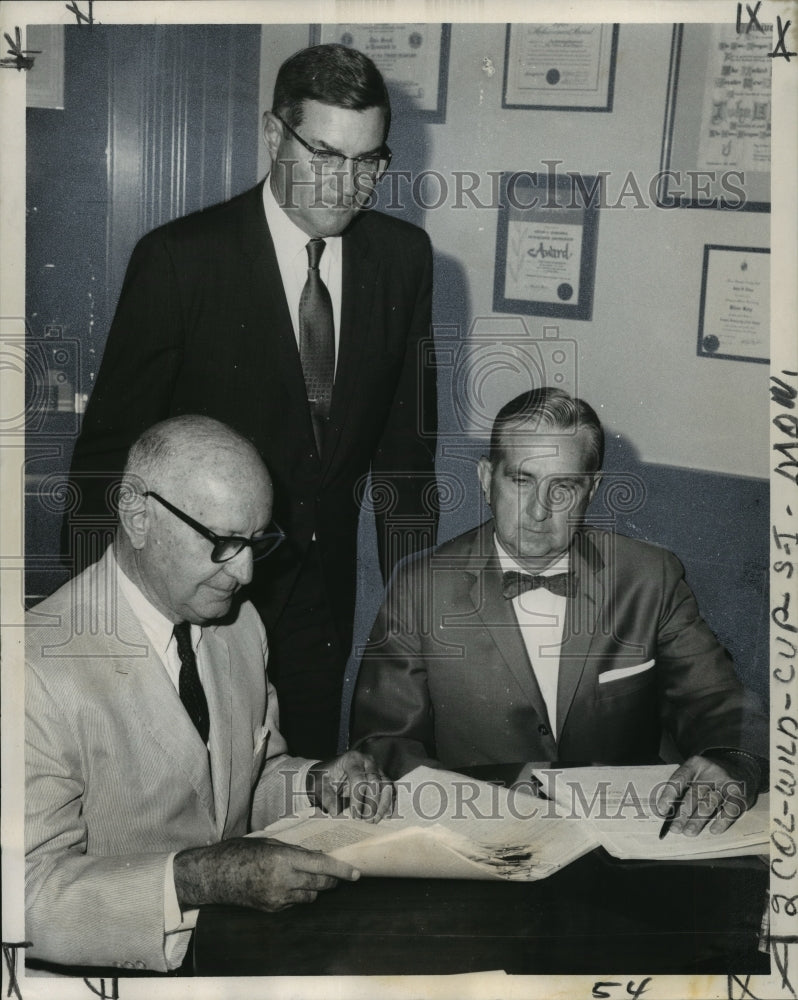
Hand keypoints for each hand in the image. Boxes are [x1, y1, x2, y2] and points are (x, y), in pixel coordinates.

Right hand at [174, 837, 359, 911]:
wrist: (214, 875)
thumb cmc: (239, 852)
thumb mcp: (269, 843)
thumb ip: (293, 851)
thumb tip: (315, 857)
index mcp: (283, 858)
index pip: (322, 867)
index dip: (342, 871)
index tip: (357, 875)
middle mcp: (283, 880)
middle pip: (320, 884)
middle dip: (331, 880)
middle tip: (334, 874)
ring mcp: (277, 898)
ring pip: (310, 897)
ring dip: (314, 888)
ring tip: (306, 877)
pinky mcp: (271, 909)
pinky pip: (294, 903)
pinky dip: (297, 895)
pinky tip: (287, 886)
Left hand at [307, 750, 393, 822]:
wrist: (330, 772)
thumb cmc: (325, 778)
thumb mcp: (321, 786)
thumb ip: (327, 798)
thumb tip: (336, 812)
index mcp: (351, 760)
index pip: (358, 778)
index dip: (358, 798)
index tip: (354, 815)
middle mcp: (367, 761)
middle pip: (375, 782)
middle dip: (371, 803)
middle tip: (366, 820)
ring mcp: (376, 768)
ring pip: (386, 785)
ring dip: (383, 805)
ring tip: (375, 820)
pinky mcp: (382, 777)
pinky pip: (389, 789)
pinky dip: (388, 802)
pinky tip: (386, 815)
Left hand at [656, 755, 754, 836]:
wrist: (741, 768)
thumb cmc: (710, 777)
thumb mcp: (695, 774)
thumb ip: (681, 789)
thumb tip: (664, 813)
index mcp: (695, 764)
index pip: (679, 779)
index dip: (669, 795)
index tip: (662, 811)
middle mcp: (711, 771)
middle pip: (694, 794)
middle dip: (682, 813)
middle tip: (675, 829)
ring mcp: (727, 782)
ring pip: (710, 803)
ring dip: (698, 820)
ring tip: (689, 832)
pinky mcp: (741, 795)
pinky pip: (731, 809)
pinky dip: (722, 821)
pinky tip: (713, 830)